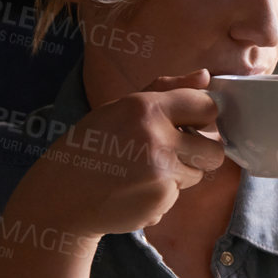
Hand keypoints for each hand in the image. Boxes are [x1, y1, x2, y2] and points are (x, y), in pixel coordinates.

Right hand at [11, 70, 226, 239]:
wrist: (63, 194)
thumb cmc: (93, 145)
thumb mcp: (122, 107)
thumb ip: (167, 89)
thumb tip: (205, 77)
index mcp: (147, 107)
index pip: (207, 106)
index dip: (205, 117)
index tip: (195, 123)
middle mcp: (157, 138)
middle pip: (215, 148)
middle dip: (201, 152)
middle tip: (176, 152)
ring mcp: (161, 173)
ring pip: (198, 174)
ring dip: (180, 174)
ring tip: (145, 170)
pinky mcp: (160, 201)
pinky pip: (178, 196)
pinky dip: (162, 194)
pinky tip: (135, 189)